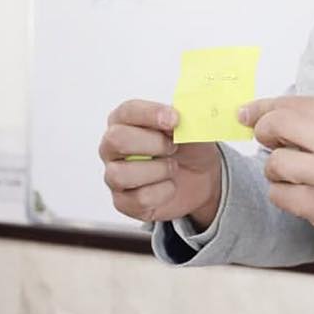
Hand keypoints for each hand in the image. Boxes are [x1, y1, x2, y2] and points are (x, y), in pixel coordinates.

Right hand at [100, 99, 222, 226]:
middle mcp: (112, 147)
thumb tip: (179, 119)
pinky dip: (163, 192)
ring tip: (172, 167)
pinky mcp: (124, 202)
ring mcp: (114, 175)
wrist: (200, 177)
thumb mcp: (191, 127)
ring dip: (157, 170)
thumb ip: (184, 119)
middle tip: (174, 147)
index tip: (174, 120)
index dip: (151, 114)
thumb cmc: (188, 147)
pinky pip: (138, 199)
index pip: (127, 111)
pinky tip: (170, 185)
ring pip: (120, 174)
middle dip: (153, 143)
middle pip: (116, 140)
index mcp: (125, 121)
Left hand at [239, 96, 313, 233]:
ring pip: (275, 163)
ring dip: (273, 168)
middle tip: (269, 141)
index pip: (289, 104)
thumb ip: (300, 113)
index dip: (261, 109)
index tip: (247, 115)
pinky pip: (278, 195)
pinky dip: (280, 192)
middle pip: (278, 125)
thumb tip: (248, 113)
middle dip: (263, 132)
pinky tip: (296, 190)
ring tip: (289, 171)